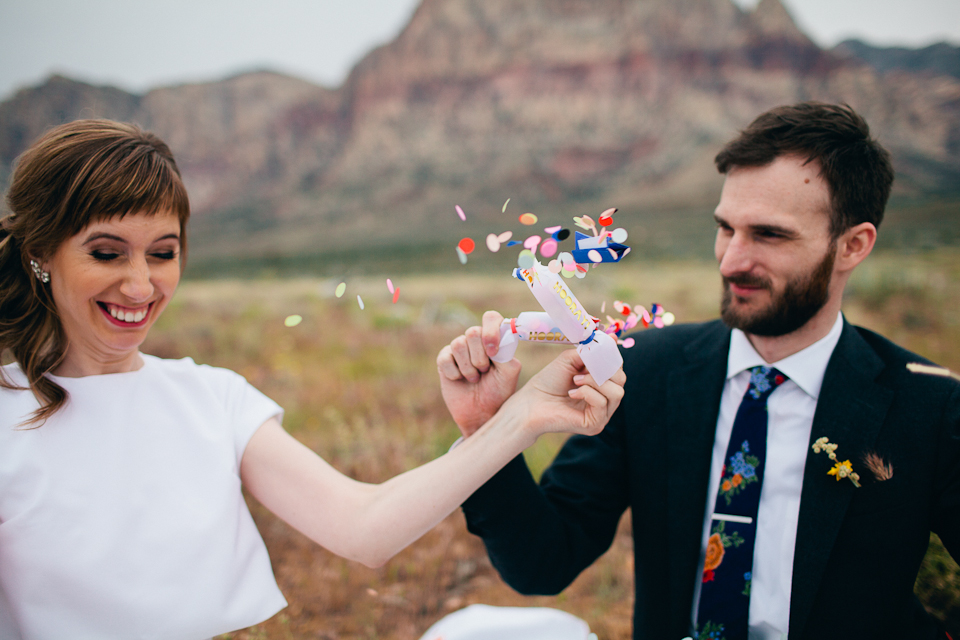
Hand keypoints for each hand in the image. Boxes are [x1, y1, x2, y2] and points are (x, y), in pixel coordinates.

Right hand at [437, 310, 520, 435]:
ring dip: (468, 368)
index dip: (490, 331)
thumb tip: (493, 342)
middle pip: (473, 331)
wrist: (480, 413)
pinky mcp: (444, 359)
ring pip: (458, 343)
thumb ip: (506, 354)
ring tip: (474, 378)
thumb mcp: (509, 374)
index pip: (491, 318)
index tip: (493, 352)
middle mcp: (477, 340)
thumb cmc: (498, 392)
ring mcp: (460, 348)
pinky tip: (460, 380)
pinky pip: (446, 357)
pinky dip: (454, 373)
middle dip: (479, 357)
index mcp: (495, 339)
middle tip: (484, 371)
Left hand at [503, 349, 625, 439]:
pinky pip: (603, 403)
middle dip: (603, 369)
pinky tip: (572, 393)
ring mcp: (602, 413)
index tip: (599, 347)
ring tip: (575, 381)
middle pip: (621, 380)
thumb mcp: (571, 359)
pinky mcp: (595, 424)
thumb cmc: (548, 381)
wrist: (530, 402)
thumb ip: (591, 351)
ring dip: (595, 381)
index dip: (610, 357)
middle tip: (582, 369)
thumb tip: (613, 338)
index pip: (618, 368)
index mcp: (601, 383)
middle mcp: (605, 399)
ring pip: (617, 392)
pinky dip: (588, 393)